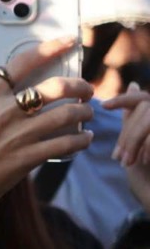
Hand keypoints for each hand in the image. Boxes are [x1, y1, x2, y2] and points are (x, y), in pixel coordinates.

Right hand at [0, 40, 92, 214]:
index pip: (22, 63)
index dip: (48, 49)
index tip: (67, 42)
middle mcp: (4, 112)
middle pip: (53, 88)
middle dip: (78, 86)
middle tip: (86, 89)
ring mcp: (17, 135)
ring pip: (65, 115)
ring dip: (83, 112)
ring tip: (87, 112)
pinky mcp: (28, 157)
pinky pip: (64, 144)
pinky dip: (80, 140)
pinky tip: (84, 137)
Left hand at [102, 82, 149, 211]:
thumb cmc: (149, 161)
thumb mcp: (139, 136)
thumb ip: (136, 115)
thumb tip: (133, 85)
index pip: (141, 98)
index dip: (123, 100)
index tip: (103, 106)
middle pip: (144, 111)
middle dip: (127, 135)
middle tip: (119, 158)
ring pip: (148, 124)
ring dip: (135, 143)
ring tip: (127, 163)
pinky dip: (147, 148)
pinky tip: (145, 161)